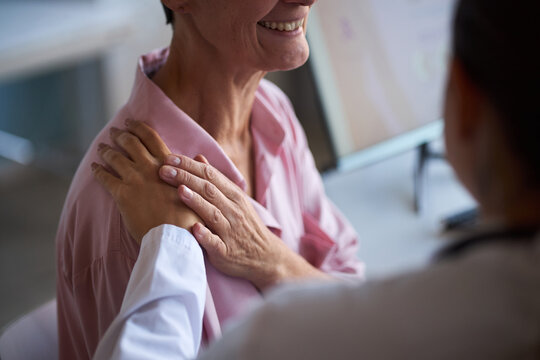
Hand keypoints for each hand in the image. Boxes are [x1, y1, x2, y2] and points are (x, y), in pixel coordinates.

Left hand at [91, 120, 200, 242]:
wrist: (174, 236)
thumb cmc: (189, 215)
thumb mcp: (197, 188)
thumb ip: (194, 171)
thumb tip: (199, 157)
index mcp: (167, 164)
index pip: (150, 137)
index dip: (139, 127)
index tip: (132, 122)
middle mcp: (149, 167)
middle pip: (130, 143)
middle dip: (121, 134)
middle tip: (115, 131)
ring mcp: (134, 180)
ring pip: (115, 157)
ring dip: (107, 150)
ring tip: (101, 147)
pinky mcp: (122, 195)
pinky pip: (105, 178)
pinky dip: (98, 170)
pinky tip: (94, 167)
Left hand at [158, 154, 329, 289]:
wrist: (265, 256)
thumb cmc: (244, 225)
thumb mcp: (235, 199)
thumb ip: (216, 179)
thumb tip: (198, 158)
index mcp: (234, 196)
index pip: (210, 175)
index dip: (189, 166)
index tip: (169, 159)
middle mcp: (233, 210)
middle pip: (209, 190)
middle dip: (186, 178)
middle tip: (163, 170)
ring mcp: (230, 231)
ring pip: (212, 213)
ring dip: (196, 202)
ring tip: (179, 191)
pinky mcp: (226, 252)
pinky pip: (215, 243)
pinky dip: (205, 236)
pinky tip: (194, 229)